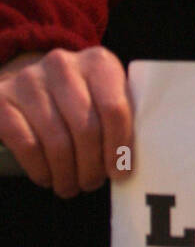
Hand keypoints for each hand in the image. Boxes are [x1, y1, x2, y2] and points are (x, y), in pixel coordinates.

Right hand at [0, 47, 132, 197]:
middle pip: (86, 128)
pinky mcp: (2, 101)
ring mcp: (29, 81)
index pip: (115, 109)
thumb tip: (129, 162)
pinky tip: (48, 177)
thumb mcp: (102, 94)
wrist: (29, 82)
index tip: (120, 172)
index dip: (119, 147)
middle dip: (91, 166)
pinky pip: (27, 146)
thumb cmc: (77, 97)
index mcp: (97, 62)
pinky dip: (41, 170)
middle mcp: (62, 65)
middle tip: (92, 183)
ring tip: (71, 185)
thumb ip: (118, 117)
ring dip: (67, 174)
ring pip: (57, 141)